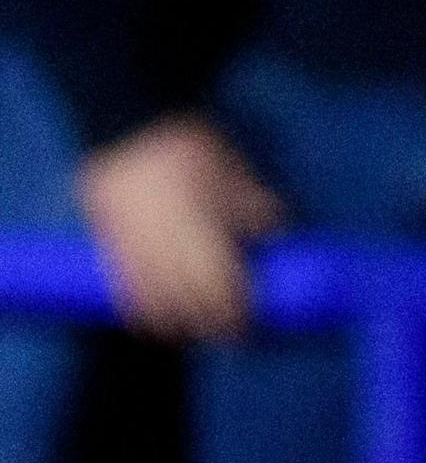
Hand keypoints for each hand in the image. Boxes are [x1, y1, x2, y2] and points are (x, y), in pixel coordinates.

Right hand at [77, 117, 283, 340]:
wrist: (130, 130)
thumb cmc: (190, 149)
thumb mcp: (235, 173)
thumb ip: (255, 208)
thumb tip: (277, 235)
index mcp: (203, 236)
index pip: (222, 293)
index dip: (236, 316)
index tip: (251, 326)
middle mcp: (166, 254)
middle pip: (188, 307)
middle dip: (210, 326)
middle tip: (229, 333)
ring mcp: (134, 255)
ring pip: (153, 306)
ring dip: (175, 324)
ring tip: (194, 331)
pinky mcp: (110, 250)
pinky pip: (124, 294)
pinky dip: (141, 312)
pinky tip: (155, 319)